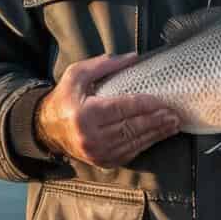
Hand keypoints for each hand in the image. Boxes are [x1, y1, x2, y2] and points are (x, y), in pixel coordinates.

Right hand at [34, 53, 180, 167]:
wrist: (47, 129)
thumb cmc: (64, 98)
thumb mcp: (77, 74)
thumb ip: (104, 65)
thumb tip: (133, 57)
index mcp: (84, 114)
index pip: (121, 108)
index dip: (145, 105)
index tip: (162, 101)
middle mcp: (91, 137)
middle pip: (131, 127)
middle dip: (156, 121)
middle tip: (173, 114)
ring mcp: (97, 153)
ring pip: (133, 142)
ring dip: (156, 134)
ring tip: (172, 125)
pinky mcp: (103, 162)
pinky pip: (130, 153)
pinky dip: (145, 144)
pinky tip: (157, 135)